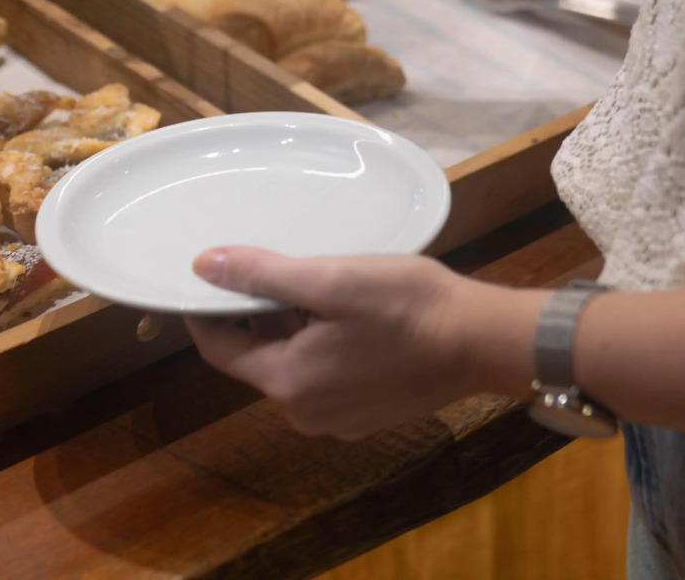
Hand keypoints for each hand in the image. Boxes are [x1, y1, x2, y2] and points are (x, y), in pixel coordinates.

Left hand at [185, 247, 540, 439]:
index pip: (220, 347)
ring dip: (294, 326)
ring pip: (293, 363)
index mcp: (287, 382)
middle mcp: (305, 411)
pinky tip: (350, 314)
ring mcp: (339, 418)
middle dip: (260, 311)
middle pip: (258, 355)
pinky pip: (325, 375)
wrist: (482, 341)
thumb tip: (202, 267)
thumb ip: (262, 275)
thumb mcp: (329, 279)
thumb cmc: (406, 306)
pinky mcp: (367, 414)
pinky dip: (323, 344)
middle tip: (279, 266)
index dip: (208, 308)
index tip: (209, 272)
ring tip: (319, 284)